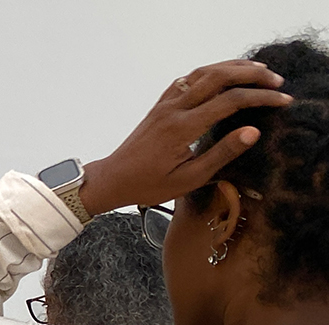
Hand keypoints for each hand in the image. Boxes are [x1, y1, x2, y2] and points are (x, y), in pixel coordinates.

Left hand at [79, 60, 291, 213]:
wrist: (113, 179)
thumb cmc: (149, 185)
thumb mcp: (190, 178)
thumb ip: (222, 153)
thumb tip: (253, 131)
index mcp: (182, 128)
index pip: (229, 102)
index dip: (260, 98)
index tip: (283, 101)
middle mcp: (173, 110)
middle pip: (217, 77)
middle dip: (251, 75)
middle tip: (276, 81)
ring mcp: (164, 104)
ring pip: (201, 73)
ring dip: (231, 67)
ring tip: (258, 71)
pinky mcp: (160, 105)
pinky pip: (186, 80)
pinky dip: (209, 72)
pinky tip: (223, 74)